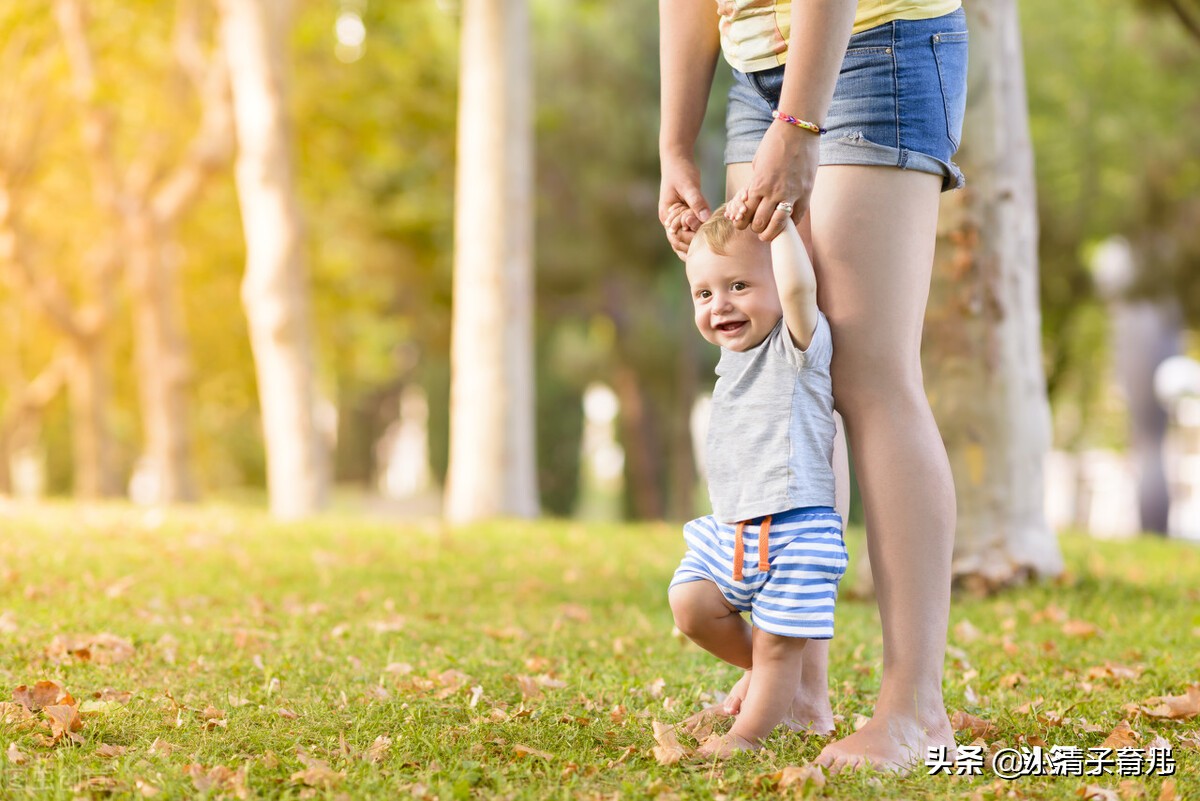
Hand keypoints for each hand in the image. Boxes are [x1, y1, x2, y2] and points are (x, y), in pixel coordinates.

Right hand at [659, 156, 710, 259]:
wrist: (677, 159)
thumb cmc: (681, 170)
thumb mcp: (689, 185)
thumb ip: (697, 202)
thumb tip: (705, 218)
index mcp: (667, 215)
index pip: (677, 236)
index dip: (691, 239)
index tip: (705, 238)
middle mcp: (669, 221)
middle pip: (678, 243)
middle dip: (692, 248)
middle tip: (710, 250)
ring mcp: (676, 220)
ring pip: (682, 241)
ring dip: (693, 247)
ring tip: (709, 254)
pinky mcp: (683, 216)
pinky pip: (688, 233)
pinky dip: (696, 239)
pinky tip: (707, 244)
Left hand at [733, 121, 819, 240]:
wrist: (798, 129)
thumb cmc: (775, 142)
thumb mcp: (758, 163)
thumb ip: (757, 182)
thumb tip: (755, 196)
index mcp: (758, 184)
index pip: (745, 214)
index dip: (742, 222)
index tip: (743, 223)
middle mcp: (773, 192)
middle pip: (759, 223)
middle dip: (755, 229)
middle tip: (756, 229)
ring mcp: (791, 194)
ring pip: (778, 225)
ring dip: (771, 233)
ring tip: (768, 234)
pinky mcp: (806, 193)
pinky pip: (798, 216)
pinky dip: (791, 222)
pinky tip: (787, 222)